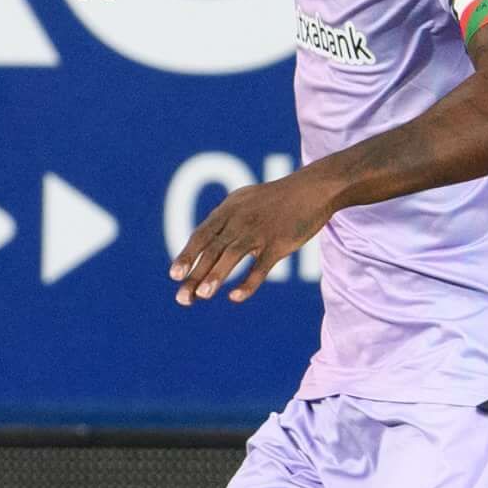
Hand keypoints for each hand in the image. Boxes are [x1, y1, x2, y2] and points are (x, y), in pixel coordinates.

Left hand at [170, 171, 333, 303]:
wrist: (313, 189)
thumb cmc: (277, 199)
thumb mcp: (245, 200)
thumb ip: (225, 219)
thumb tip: (205, 243)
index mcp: (229, 210)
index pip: (202, 234)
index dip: (187, 255)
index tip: (174, 275)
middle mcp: (240, 219)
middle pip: (212, 248)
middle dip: (195, 272)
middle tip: (182, 297)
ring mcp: (260, 231)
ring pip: (233, 254)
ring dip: (216, 275)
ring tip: (202, 295)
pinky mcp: (280, 243)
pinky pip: (261, 265)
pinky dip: (248, 282)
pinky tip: (235, 297)